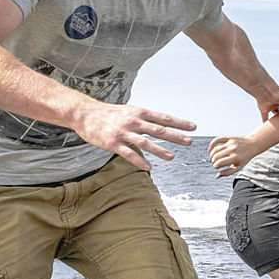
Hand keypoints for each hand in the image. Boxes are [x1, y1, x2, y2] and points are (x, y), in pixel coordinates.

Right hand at [75, 103, 195, 170]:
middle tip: (189, 141)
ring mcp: (123, 132)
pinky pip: (128, 153)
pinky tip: (149, 167)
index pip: (163, 118)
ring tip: (171, 157)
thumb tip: (162, 124)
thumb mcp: (130, 111)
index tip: (193, 127)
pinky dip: (139, 160)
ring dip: (159, 150)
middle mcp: (133, 121)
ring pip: (144, 142)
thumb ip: (145, 118)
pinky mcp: (112, 143)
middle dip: (175, 136)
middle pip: (158, 129)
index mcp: (139, 113)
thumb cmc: (110, 114)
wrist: (85, 113)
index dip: (179, 123)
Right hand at [208, 135, 254, 176]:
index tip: (217, 167)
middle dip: (213, 161)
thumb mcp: (238, 167)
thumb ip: (228, 172)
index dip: (216, 166)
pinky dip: (211, 144)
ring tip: (215, 158)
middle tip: (216, 163)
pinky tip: (210, 149)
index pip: (219, 163)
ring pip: (215, 149)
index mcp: (235, 158)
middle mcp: (233, 149)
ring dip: (212, 155)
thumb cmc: (244, 158)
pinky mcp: (229, 137)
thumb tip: (217, 175)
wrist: (252, 145)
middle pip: (216, 156)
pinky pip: (217, 139)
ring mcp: (230, 143)